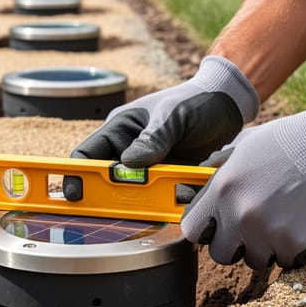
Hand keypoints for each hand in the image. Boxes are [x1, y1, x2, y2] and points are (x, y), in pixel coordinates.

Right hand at [64, 56, 258, 199]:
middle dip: (119, 197)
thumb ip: (153, 138)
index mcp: (119, 131)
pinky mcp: (171, 181)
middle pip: (110, 184)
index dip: (78, 176)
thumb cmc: (193, 101)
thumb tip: (130, 165)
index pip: (88, 155)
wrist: (228, 106)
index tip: (77, 194)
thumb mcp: (172, 115)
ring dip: (157, 198)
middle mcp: (129, 153)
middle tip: (131, 205)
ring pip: (141, 197)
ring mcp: (151, 170)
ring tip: (180, 186)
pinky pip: (168, 199)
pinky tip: (196, 183)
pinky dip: (179, 198)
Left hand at [181, 90, 305, 268]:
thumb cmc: (291, 140)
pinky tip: (301, 225)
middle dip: (235, 245)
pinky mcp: (296, 244)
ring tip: (281, 221)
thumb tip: (203, 175)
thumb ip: (221, 165)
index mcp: (222, 190)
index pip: (193, 230)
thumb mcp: (245, 145)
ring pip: (256, 260)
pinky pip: (286, 261)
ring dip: (265, 248)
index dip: (206, 230)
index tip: (217, 227)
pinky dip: (293, 249)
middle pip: (221, 254)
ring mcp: (268, 233)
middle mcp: (241, 216)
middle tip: (251, 229)